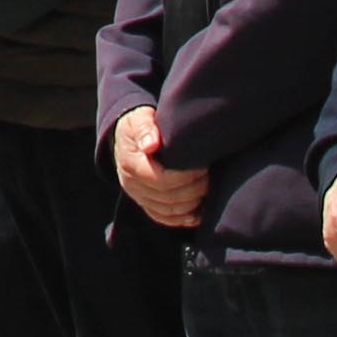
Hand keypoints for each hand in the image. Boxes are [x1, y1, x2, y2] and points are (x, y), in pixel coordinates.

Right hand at [110, 106, 209, 229]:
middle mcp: (132, 185)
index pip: (161, 180)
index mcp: (131, 165)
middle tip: (209, 176)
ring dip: (192, 204)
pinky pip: (164, 218)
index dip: (186, 177)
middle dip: (194, 190)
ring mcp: (138, 197)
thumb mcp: (139, 118)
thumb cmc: (138, 124)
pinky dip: (183, 218)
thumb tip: (151, 144)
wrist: (127, 137)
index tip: (202, 166)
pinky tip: (198, 213)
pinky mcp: (145, 204)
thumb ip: (145, 128)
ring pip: (168, 211)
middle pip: (168, 198)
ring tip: (207, 189)